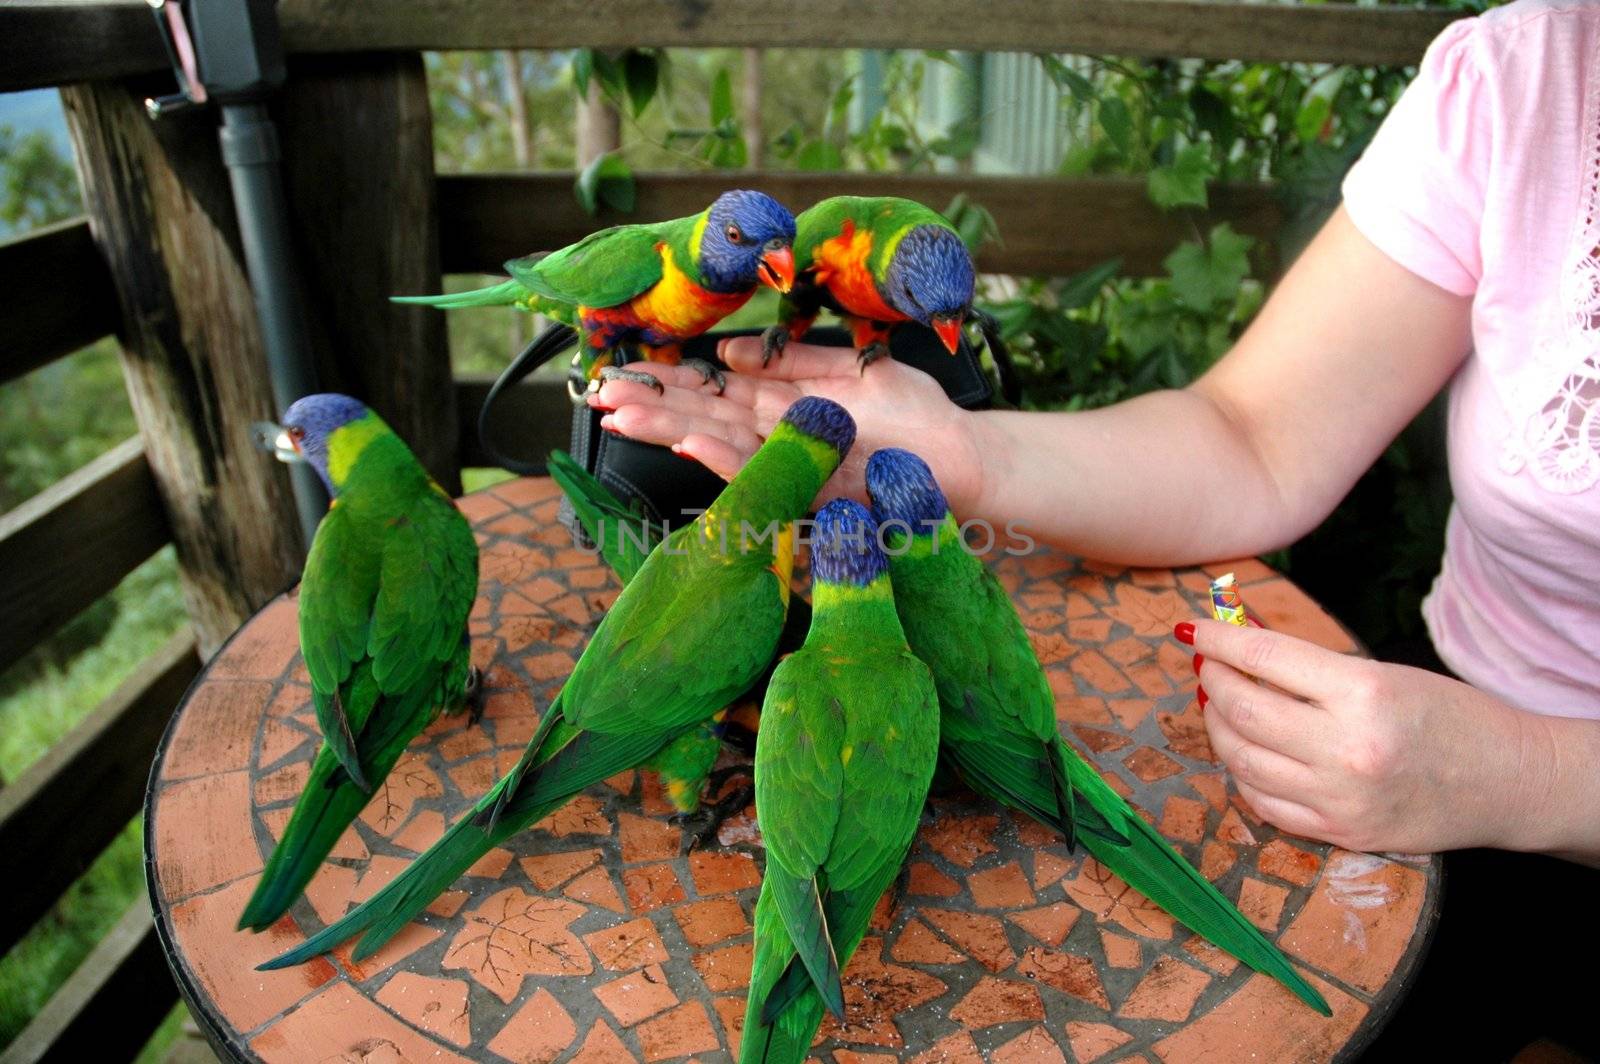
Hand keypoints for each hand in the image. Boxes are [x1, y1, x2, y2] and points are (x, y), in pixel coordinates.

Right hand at [591, 337, 986, 511]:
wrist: (963, 455)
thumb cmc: (913, 414)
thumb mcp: (848, 368)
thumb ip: (789, 359)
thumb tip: (726, 350)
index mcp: (781, 407)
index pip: (711, 392)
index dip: (667, 382)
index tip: (622, 370)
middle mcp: (776, 438)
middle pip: (702, 418)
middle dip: (650, 407)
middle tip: (598, 395)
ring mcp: (791, 466)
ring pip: (719, 445)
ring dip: (670, 431)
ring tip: (621, 415)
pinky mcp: (813, 491)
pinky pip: (763, 474)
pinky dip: (726, 459)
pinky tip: (690, 441)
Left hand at [1179, 618, 1542, 853]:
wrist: (1509, 783)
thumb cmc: (1447, 716)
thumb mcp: (1382, 674)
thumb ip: (1311, 668)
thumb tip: (1240, 649)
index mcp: (1363, 694)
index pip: (1265, 658)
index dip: (1220, 640)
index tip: (1195, 629)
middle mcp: (1346, 748)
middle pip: (1243, 710)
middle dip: (1211, 681)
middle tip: (1206, 666)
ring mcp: (1340, 798)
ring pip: (1243, 760)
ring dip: (1218, 726)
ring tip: (1219, 704)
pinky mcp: (1340, 833)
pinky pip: (1263, 803)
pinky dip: (1242, 773)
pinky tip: (1244, 751)